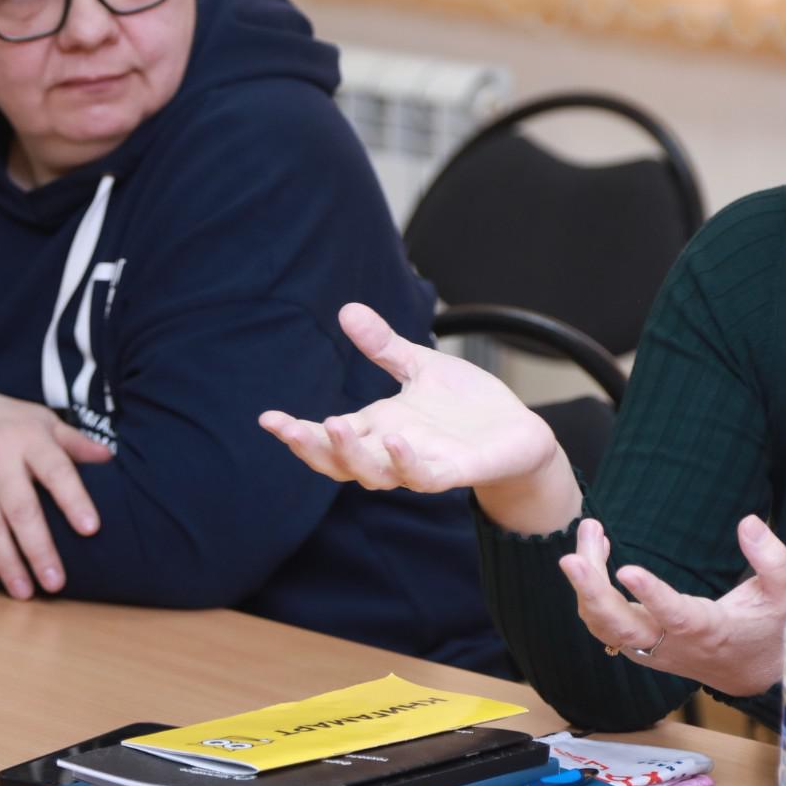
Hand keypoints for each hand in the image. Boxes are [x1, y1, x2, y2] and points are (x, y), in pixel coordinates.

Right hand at [0, 378, 111, 598]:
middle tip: (55, 582)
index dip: (74, 500)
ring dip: (7, 562)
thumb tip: (108, 458)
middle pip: (20, 509)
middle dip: (38, 549)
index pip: (56, 471)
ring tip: (24, 591)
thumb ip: (74, 442)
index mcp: (28, 439)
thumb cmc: (2, 420)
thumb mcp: (40, 420)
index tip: (91, 529)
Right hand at [259, 303, 580, 532]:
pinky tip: (398, 440)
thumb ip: (384, 347)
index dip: (297, 433)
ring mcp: (421, 465)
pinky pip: (424, 477)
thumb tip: (347, 309)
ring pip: (375, 474)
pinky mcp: (454, 472)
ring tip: (331, 423)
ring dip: (352, 454)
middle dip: (311, 448)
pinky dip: (408, 462)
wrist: (519, 433)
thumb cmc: (466, 406)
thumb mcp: (420, 367)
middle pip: (340, 462)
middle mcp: (392, 452)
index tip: (267, 418)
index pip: (327, 437)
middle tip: (287, 428)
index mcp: (378, 428)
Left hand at [559, 513, 785, 696]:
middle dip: (592, 593)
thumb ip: (772, 558)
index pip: (675, 616)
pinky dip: (590, 590)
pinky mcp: (640, 643)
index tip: (627, 570)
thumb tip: (749, 523)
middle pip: (621, 628)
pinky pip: (603, 623)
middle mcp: (672, 644)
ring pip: (604, 625)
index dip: (651, 596)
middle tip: (572, 557)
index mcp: (708, 630)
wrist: (753, 671)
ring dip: (587, 584)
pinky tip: (593, 551)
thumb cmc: (772, 627)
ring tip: (589, 533)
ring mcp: (651, 647)